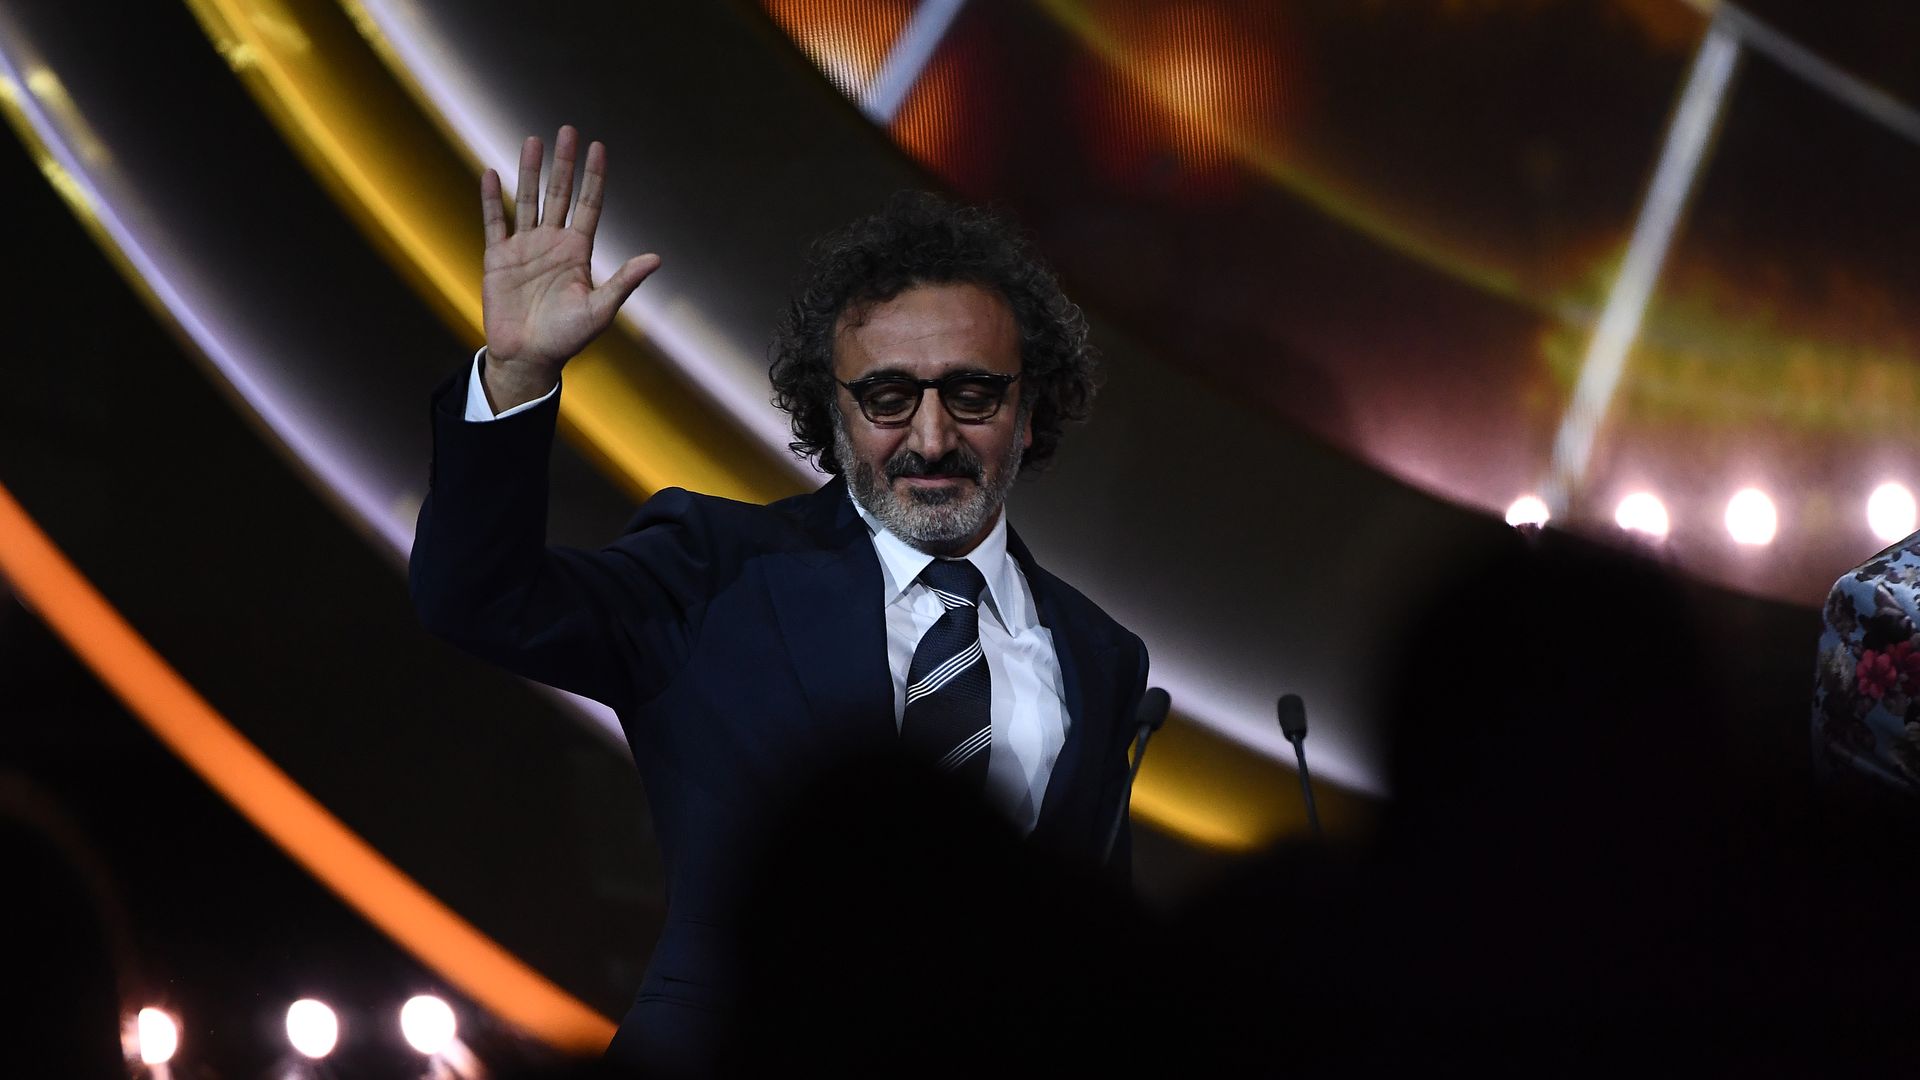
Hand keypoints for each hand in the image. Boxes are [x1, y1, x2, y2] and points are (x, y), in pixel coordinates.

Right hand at [479, 126, 659, 406]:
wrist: (528, 357)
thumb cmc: (567, 338)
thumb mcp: (600, 310)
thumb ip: (624, 282)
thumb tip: (656, 259)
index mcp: (578, 251)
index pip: (588, 205)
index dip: (594, 177)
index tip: (599, 147)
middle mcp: (552, 242)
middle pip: (560, 194)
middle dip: (564, 163)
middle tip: (568, 130)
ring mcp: (524, 247)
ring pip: (528, 200)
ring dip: (530, 171)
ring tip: (532, 140)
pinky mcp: (497, 257)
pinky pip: (495, 221)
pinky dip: (492, 198)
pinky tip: (492, 173)